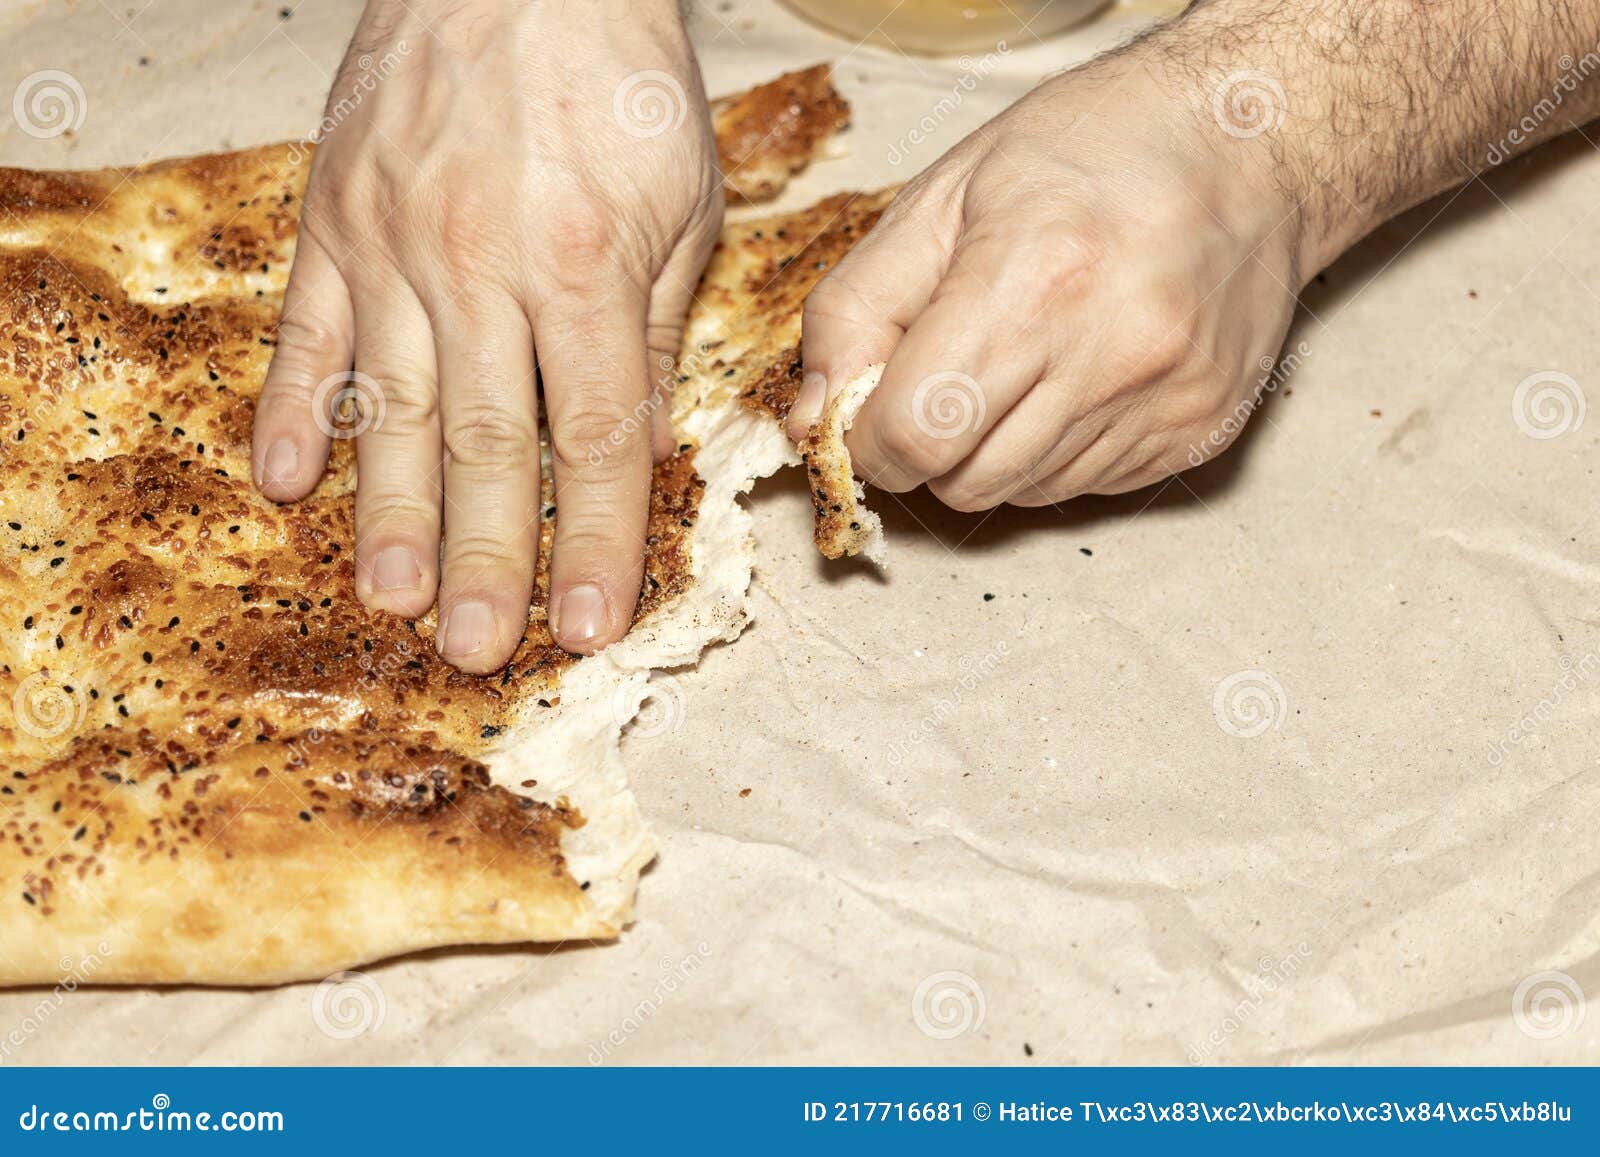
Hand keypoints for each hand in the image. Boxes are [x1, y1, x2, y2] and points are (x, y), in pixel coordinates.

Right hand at [251, 0, 721, 671]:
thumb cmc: (617, 78)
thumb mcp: (680, 202)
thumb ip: (652, 330)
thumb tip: (641, 444)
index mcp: (582, 266)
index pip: (596, 437)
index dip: (597, 540)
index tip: (590, 626)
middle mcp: (478, 265)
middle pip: (486, 443)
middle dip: (487, 557)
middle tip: (478, 653)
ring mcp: (390, 241)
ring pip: (390, 404)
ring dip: (389, 514)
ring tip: (390, 602)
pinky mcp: (331, 215)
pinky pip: (306, 329)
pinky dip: (294, 410)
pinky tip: (286, 485)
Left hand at [789, 50, 1309, 508]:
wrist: (1256, 143)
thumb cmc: (1094, 147)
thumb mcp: (944, 196)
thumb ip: (856, 310)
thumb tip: (812, 418)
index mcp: (1034, 278)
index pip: (914, 436)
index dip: (871, 439)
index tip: (872, 409)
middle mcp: (1110, 353)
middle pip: (962, 483)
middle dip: (928, 448)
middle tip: (944, 378)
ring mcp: (1166, 402)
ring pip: (1020, 496)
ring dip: (992, 450)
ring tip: (1024, 359)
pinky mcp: (1201, 433)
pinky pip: (1085, 488)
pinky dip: (1056, 449)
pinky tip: (1079, 374)